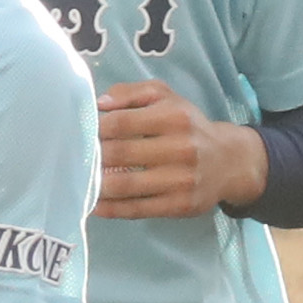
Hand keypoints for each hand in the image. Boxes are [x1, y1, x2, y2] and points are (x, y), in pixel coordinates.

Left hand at [93, 81, 268, 219]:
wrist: (230, 161)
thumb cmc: (187, 126)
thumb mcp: (165, 98)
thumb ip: (131, 93)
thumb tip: (99, 103)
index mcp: (174, 117)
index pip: (120, 123)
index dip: (93, 129)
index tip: (78, 134)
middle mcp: (181, 148)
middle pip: (119, 154)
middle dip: (91, 157)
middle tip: (72, 159)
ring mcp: (181, 180)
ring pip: (125, 185)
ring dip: (95, 185)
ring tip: (78, 181)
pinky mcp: (180, 205)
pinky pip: (136, 209)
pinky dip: (110, 209)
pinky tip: (93, 205)